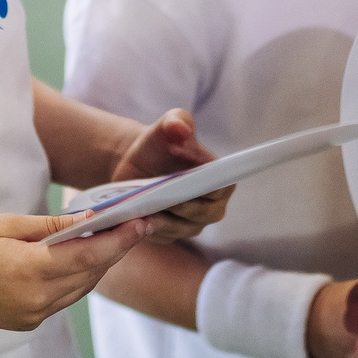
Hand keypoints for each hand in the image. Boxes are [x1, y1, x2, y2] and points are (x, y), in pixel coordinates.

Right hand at [0, 212, 154, 330]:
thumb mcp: (4, 224)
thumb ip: (49, 226)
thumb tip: (88, 221)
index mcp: (29, 270)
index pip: (90, 256)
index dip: (120, 240)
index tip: (141, 222)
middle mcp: (36, 299)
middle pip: (91, 274)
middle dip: (116, 249)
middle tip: (134, 224)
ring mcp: (33, 315)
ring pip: (82, 289)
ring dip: (99, 265)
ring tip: (113, 238)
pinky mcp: (28, 321)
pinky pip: (65, 299)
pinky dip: (79, 279)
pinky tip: (81, 259)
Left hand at [108, 109, 229, 240]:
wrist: (136, 163)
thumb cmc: (159, 143)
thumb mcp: (167, 125)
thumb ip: (177, 122)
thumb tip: (180, 129)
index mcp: (220, 180)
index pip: (221, 188)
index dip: (206, 186)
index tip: (185, 181)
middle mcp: (212, 207)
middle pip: (202, 212)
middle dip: (182, 205)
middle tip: (161, 196)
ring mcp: (191, 224)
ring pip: (181, 227)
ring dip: (163, 219)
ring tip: (145, 208)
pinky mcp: (169, 234)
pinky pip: (161, 235)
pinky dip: (149, 227)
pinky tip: (136, 217)